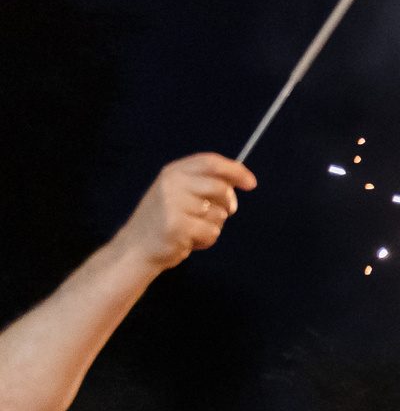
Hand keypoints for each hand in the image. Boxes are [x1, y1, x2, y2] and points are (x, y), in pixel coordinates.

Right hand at [114, 153, 254, 269]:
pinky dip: (206, 240)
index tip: (251, 183)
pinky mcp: (177, 225)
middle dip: (228, 203)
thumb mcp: (180, 194)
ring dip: (214, 226)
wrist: (136, 248)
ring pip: (219, 213)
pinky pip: (211, 232)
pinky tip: (188, 241)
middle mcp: (171, 184)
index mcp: (173, 172)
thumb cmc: (166, 221)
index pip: (210, 162)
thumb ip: (205, 184)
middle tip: (225, 213)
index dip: (235, 171)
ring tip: (192, 230)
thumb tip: (241, 180)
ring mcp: (173, 204)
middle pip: (220, 188)